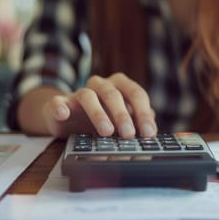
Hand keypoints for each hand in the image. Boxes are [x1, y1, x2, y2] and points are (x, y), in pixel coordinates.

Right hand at [41, 73, 156, 137]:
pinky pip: (58, 101)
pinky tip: (64, 114)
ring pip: (88, 97)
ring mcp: (79, 92)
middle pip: (113, 94)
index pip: (136, 94)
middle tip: (128, 134)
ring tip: (106, 132)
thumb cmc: (103, 118)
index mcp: (120, 85)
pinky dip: (61, 106)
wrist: (69, 118)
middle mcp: (101, 85)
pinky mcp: (60, 102)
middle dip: (122, 115)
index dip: (143, 113)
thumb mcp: (124, 121)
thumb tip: (160, 134)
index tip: (148, 133)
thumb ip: (140, 125)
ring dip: (98, 114)